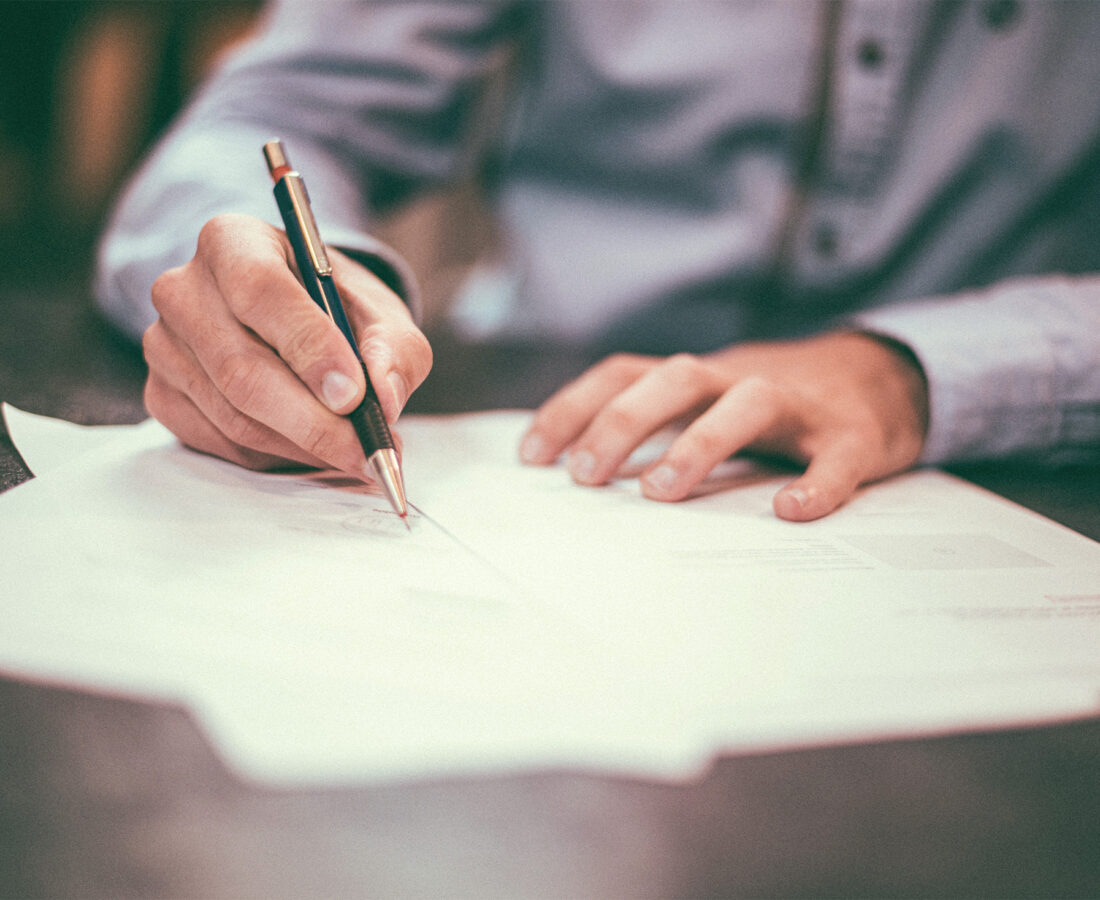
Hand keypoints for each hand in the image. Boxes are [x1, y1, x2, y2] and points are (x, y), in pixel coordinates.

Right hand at [143, 213, 431, 477]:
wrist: (296, 320)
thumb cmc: (336, 309)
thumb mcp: (381, 313)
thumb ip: (394, 348)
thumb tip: (384, 398)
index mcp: (232, 241)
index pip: (260, 291)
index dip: (309, 348)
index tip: (354, 395)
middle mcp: (184, 289)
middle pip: (241, 369)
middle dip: (313, 421)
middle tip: (366, 450)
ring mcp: (164, 346)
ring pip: (234, 416)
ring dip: (303, 446)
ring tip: (355, 453)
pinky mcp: (162, 394)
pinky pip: (221, 442)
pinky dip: (276, 457)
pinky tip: (313, 449)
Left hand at [519, 331, 928, 520]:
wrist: (881, 378)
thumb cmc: (772, 405)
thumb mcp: (707, 403)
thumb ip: (656, 426)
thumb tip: (578, 473)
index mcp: (698, 378)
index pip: (624, 374)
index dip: (574, 407)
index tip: (531, 456)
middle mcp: (739, 380)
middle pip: (676, 378)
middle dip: (623, 422)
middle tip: (585, 476)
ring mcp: (799, 406)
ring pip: (747, 403)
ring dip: (699, 442)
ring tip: (660, 493)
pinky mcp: (853, 436)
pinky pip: (836, 457)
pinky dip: (816, 483)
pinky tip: (791, 512)